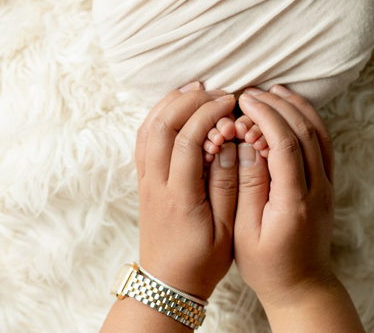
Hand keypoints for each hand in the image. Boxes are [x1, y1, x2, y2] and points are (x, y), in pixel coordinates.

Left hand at [135, 84, 237, 299]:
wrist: (167, 284)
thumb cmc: (202, 261)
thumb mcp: (226, 229)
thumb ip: (229, 184)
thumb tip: (230, 143)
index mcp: (179, 196)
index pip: (186, 140)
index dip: (207, 115)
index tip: (229, 103)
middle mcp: (156, 184)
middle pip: (162, 125)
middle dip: (189, 100)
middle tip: (216, 92)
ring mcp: (145, 180)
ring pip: (148, 127)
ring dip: (171, 102)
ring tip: (197, 89)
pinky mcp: (143, 179)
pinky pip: (144, 137)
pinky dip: (159, 114)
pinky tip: (178, 106)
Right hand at [233, 85, 335, 310]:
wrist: (302, 287)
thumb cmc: (267, 265)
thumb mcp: (245, 232)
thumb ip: (247, 186)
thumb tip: (246, 144)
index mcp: (295, 203)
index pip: (286, 145)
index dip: (265, 116)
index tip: (244, 101)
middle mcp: (317, 190)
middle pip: (304, 132)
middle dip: (276, 106)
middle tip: (250, 93)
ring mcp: (327, 185)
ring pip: (318, 133)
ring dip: (295, 107)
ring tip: (271, 91)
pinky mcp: (327, 183)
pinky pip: (323, 142)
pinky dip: (308, 119)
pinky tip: (290, 108)